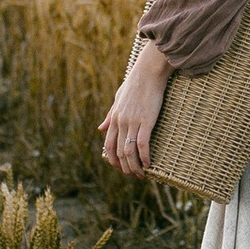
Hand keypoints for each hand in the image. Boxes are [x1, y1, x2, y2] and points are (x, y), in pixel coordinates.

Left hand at [102, 42, 171, 177]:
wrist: (148, 72)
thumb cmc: (135, 84)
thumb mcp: (118, 99)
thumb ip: (110, 115)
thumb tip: (100, 128)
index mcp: (114, 118)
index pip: (109, 146)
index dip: (113, 161)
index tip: (121, 169)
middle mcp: (121, 122)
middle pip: (119, 152)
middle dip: (126, 167)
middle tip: (134, 176)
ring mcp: (132, 122)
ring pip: (129, 151)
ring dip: (134, 166)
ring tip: (141, 175)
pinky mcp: (146, 121)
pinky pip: (142, 144)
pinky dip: (145, 157)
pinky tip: (149, 164)